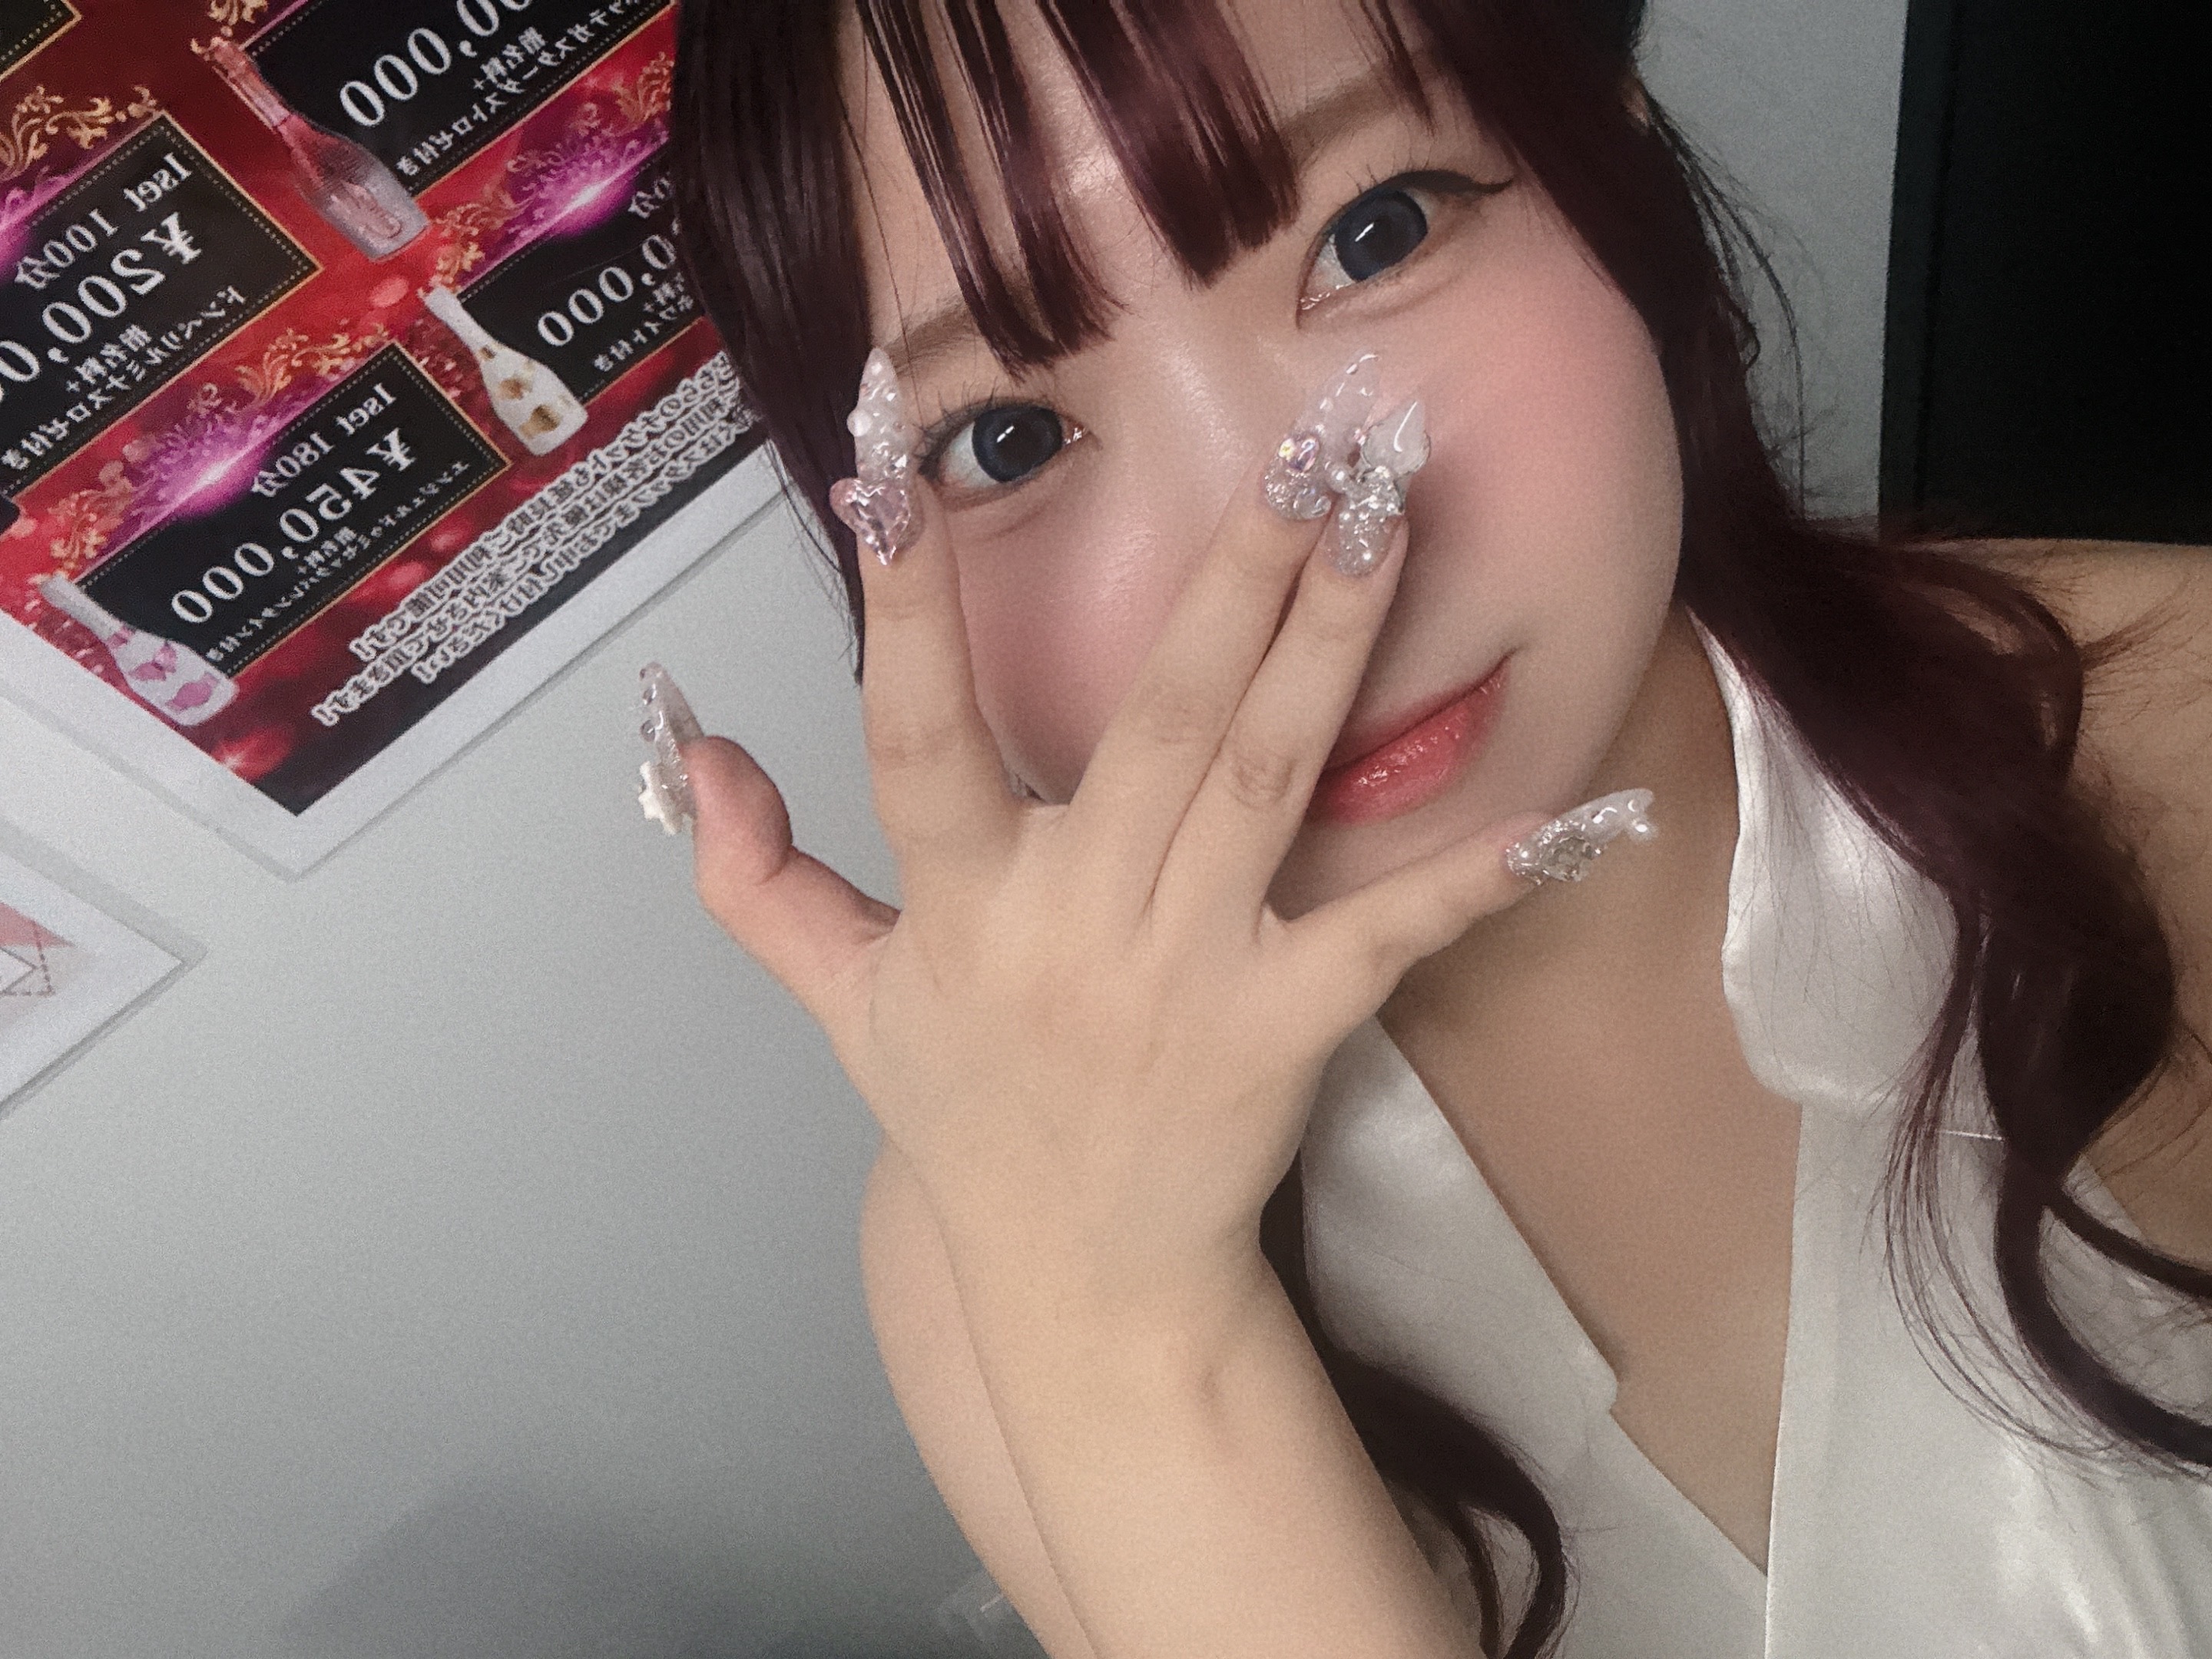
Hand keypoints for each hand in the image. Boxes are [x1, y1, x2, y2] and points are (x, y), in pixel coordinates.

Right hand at [680, 438, 1541, 1302]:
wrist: (1081, 1276)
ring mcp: (1190, 976)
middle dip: (1231, 578)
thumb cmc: (969, 1116)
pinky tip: (1575, 812)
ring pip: (1265, 783)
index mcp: (960, 907)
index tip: (894, 462)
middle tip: (1302, 448)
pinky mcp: (1287, 1028)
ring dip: (1331, 645)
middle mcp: (1075, 926)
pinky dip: (1475, 875)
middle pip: (1159, 728)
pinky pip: (1385, 936)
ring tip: (1388, 514)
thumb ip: (760, 881)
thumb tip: (698, 750)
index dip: (902, 603)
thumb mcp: (844, 1006)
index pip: (913, 736)